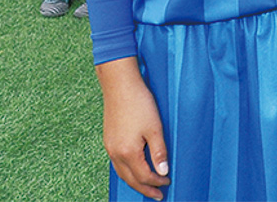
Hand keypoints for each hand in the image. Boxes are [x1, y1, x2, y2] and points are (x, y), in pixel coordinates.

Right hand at [95, 58, 170, 199]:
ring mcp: (110, 147)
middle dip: (145, 188)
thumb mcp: (155, 128)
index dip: (157, 182)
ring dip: (135, 182)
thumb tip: (163, 172)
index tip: (168, 183)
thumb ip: (159, 152)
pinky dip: (127, 171)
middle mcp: (115, 153)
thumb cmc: (140, 104)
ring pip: (122, 173)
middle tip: (158, 195)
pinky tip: (133, 169)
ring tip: (146, 186)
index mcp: (128, 153)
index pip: (144, 176)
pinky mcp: (108, 140)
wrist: (120, 86)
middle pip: (131, 179)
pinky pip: (117, 163)